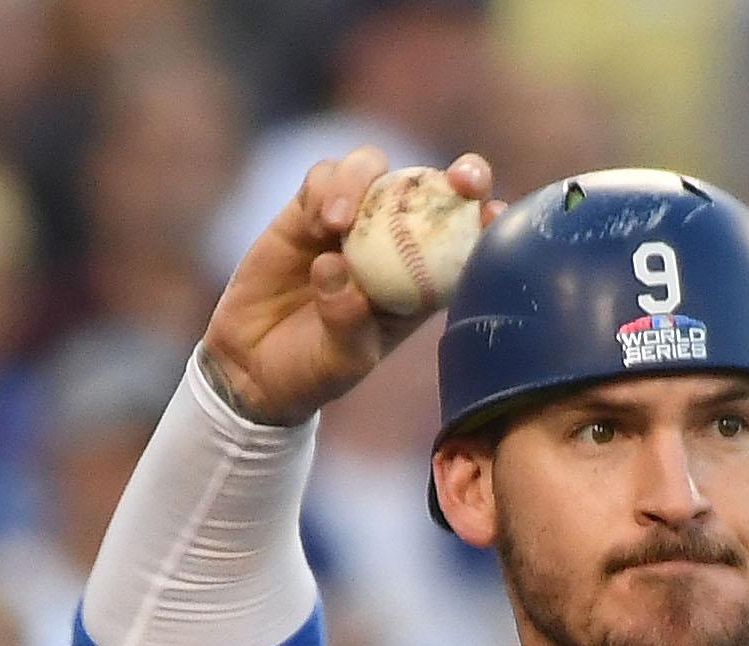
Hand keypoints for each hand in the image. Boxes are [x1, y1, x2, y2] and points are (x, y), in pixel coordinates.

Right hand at [201, 148, 500, 428]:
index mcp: (423, 282)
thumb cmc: (313, 371)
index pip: (467, 244)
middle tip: (464, 180)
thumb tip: (339, 269)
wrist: (254, 365)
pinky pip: (325, 178)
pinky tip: (320, 222)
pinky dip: (328, 189)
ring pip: (376, 171)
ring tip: (338, 223)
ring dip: (367, 182)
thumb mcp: (339, 362)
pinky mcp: (308, 210)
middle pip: (437, 192)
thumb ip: (346, 323)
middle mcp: (394, 243)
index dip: (488, 222)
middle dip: (461, 177)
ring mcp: (352, 221)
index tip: (495, 216)